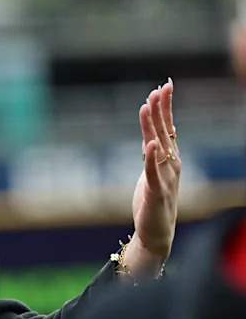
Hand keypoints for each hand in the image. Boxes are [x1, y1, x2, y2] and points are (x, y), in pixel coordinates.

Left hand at [122, 79, 180, 274]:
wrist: (156, 231)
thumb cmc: (153, 200)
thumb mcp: (152, 171)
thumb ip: (152, 153)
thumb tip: (152, 133)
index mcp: (170, 158)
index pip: (168, 127)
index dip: (165, 107)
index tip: (163, 86)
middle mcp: (171, 164)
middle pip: (164, 131)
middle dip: (161, 109)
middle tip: (159, 88)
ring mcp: (165, 177)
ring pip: (158, 146)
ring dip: (152, 125)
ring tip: (148, 105)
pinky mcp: (156, 191)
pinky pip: (153, 172)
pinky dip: (151, 157)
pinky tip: (149, 143)